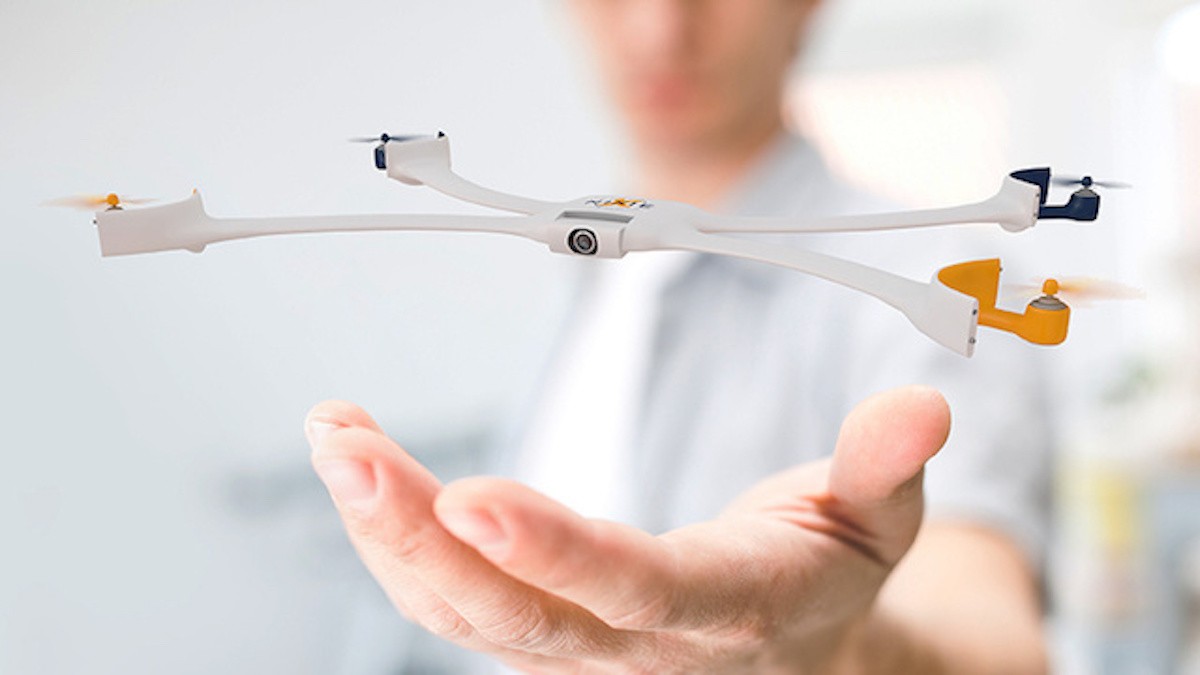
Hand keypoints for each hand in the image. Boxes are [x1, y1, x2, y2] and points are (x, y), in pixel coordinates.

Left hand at [304, 386, 950, 672]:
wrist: (791, 650)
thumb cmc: (826, 570)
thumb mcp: (877, 518)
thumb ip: (886, 466)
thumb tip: (923, 404)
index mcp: (731, 610)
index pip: (636, 589)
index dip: (556, 551)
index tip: (469, 492)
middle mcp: (639, 650)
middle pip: (514, 619)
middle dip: (421, 537)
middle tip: (348, 449)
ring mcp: (578, 653)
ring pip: (463, 615)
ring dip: (386, 530)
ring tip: (334, 434)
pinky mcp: (540, 632)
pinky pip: (453, 603)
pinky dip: (397, 541)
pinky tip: (362, 472)